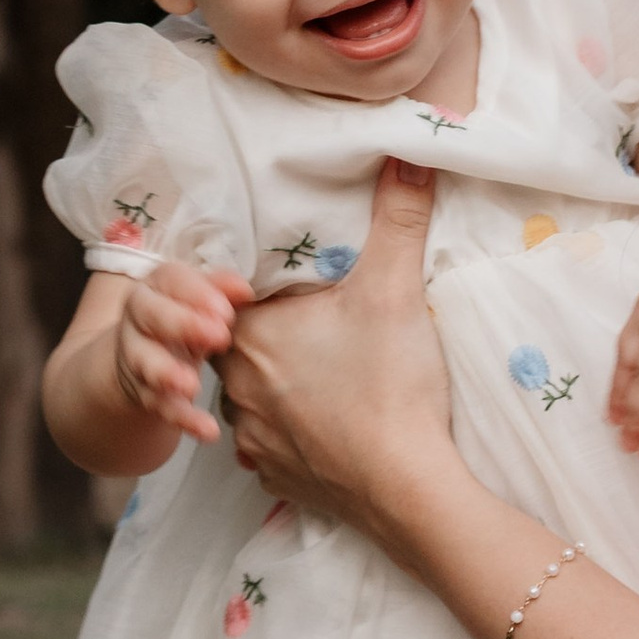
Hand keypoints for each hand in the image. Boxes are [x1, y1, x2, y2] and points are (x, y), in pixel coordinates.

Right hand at [114, 259, 253, 447]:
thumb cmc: (188, 317)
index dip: (197, 293)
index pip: (172, 280)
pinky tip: (207, 431)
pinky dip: (184, 419)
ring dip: (167, 374)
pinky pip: (162, 406)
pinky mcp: (145, 392)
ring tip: (192, 386)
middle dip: (182, 324)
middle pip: (151, 315)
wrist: (148, 353)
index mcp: (157, 286)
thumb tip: (246, 290)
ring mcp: (137, 356)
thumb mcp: (202, 298)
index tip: (226, 310)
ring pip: (146, 363)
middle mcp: (139, 317)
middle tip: (219, 337)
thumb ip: (222, 289)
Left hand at [220, 163, 463, 546]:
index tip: (294, 281)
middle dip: (269, 331)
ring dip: (275, 382)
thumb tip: (410, 152)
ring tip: (321, 370)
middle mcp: (235, 385)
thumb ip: (398, 216)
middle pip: (237, 342)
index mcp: (250, 332)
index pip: (228, 295)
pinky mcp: (273, 475)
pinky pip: (268, 443)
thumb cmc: (390, 382)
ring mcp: (251, 436)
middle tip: (313, 320)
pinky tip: (324, 421)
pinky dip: (290, 430)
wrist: (406, 486)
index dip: (260, 284)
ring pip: (249, 394)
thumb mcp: (395, 288)